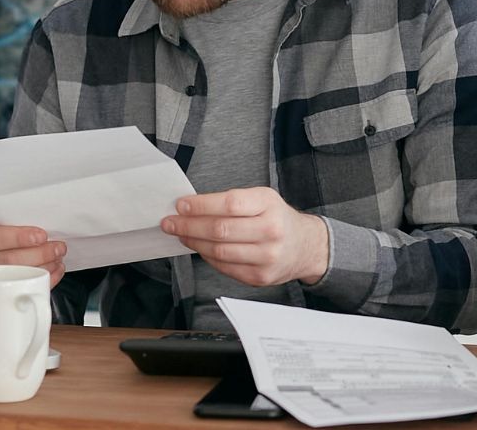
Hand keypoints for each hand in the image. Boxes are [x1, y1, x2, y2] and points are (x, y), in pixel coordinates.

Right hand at [0, 223, 65, 288]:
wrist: (0, 251)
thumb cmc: (7, 237)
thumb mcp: (6, 226)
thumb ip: (20, 225)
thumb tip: (50, 227)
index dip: (18, 237)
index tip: (41, 236)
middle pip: (6, 260)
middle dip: (39, 254)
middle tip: (58, 248)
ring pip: (15, 277)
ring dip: (44, 267)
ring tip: (58, 258)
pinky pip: (23, 290)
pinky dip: (44, 280)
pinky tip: (54, 271)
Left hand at [160, 187, 328, 287]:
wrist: (305, 247)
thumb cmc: (277, 219)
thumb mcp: (263, 199)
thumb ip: (232, 201)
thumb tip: (191, 207)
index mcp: (270, 205)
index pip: (229, 204)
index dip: (201, 205)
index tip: (181, 205)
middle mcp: (271, 231)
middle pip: (220, 229)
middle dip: (189, 225)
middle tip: (170, 222)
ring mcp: (266, 257)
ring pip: (218, 251)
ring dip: (194, 243)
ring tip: (181, 235)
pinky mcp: (260, 277)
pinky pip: (224, 267)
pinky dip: (207, 257)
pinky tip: (200, 248)